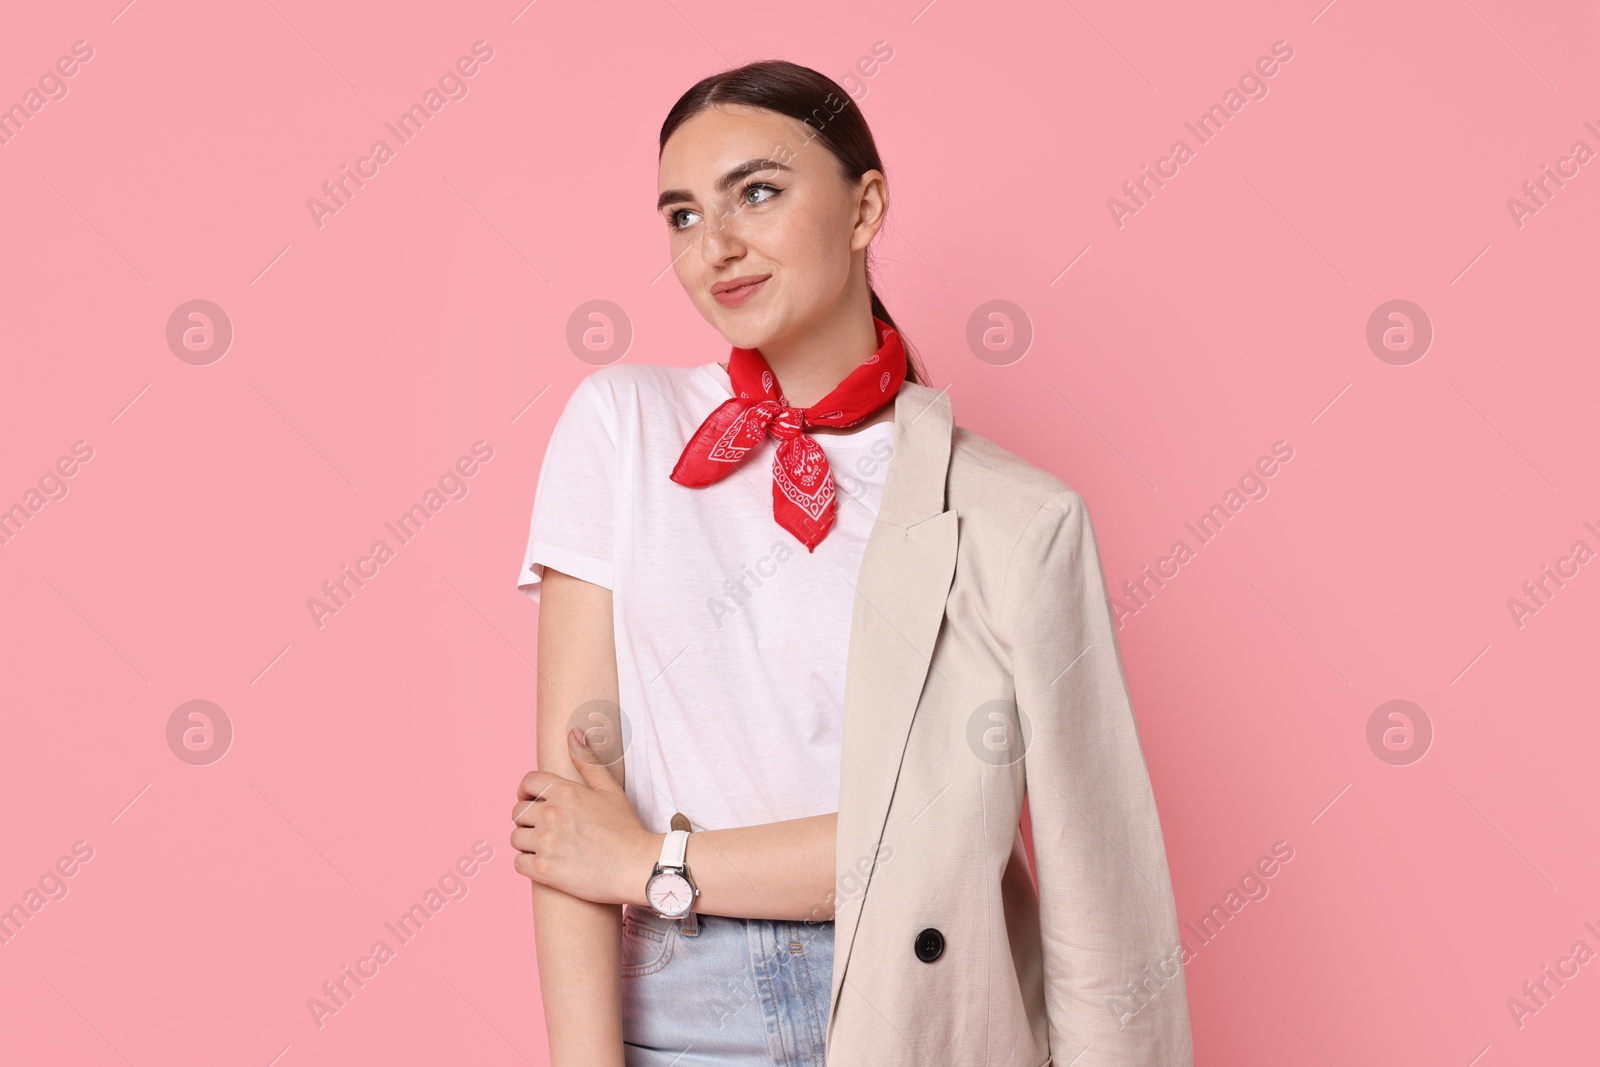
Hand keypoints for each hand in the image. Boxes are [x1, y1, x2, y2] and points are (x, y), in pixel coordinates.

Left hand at [511, 727, 657, 905]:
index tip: (533, 800)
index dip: (526, 791)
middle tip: (544, 828)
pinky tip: (545, 863)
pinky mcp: (544, 869)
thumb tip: (573, 733)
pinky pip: (518, 863)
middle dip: (527, 819)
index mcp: (566, 792)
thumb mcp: (610, 790)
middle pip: (517, 811)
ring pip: (515, 837)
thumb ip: (588, 761)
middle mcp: (551, 814)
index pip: (527, 781)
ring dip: (527, 842)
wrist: (637, 867)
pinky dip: (527, 864)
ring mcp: (546, 842)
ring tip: (546, 847)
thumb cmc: (626, 828)